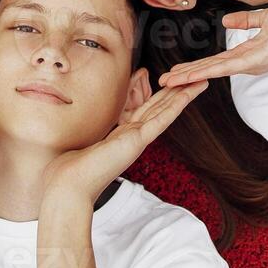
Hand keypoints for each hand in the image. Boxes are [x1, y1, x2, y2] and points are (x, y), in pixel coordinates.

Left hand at [40, 82, 205, 205]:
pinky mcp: (137, 141)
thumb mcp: (80, 144)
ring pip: (165, 112)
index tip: (168, 83)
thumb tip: (76, 129)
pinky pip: (161, 119)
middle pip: (160, 109)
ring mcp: (137, 139)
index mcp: (121, 137)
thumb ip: (86, 134)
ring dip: (183, 96)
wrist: (68, 188)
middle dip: (176, 94)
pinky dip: (176, 105)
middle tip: (194, 79)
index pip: (145, 111)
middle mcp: (133, 138)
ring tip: (199, 82)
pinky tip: (187, 94)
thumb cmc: (68, 172)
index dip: (159, 96)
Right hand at [160, 4, 267, 85]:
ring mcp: (251, 63)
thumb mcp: (266, 19)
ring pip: (214, 70)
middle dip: (186, 75)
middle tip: (164, 81)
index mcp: (249, 52)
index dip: (196, 64)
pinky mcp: (256, 61)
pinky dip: (208, 71)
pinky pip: (227, 66)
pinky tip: (192, 74)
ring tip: (170, 81)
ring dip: (191, 76)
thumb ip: (246, 21)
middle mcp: (248, 62)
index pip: (217, 60)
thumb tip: (227, 21)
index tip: (177, 69)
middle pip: (211, 68)